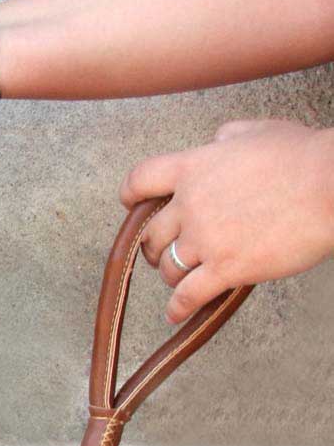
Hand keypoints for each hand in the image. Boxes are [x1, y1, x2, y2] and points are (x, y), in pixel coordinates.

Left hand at [120, 119, 333, 323]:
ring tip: (178, 279)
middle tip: (162, 251)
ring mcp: (206, 238)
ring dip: (170, 274)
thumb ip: (227, 137)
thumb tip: (218, 141)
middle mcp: (190, 204)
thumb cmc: (303, 156)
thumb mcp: (257, 131)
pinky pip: (188, 295)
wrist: (331, 184)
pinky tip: (175, 314)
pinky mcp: (227, 268)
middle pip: (152, 233)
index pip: (140, 180)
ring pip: (169, 266)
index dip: (131, 195)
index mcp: (192, 167)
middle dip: (154, 245)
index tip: (131, 206)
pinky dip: (178, 307)